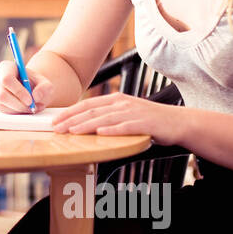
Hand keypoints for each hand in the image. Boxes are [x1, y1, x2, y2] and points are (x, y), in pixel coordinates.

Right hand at [0, 60, 54, 113]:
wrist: (27, 88)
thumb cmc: (34, 83)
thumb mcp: (43, 81)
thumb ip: (45, 87)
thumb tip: (36, 97)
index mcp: (6, 67)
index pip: (7, 79)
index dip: (18, 91)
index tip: (30, 100)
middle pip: (2, 94)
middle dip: (19, 104)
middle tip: (32, 108)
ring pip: (1, 104)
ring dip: (18, 109)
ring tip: (31, 108)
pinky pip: (2, 110)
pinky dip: (15, 112)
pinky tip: (24, 108)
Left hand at [50, 92, 188, 143]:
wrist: (178, 122)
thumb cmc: (150, 120)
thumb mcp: (126, 113)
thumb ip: (108, 115)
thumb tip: (86, 123)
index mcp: (116, 99)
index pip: (87, 104)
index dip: (70, 112)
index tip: (55, 120)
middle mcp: (122, 103)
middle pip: (92, 111)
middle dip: (71, 120)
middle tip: (56, 128)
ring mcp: (133, 112)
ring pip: (105, 119)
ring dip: (86, 125)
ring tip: (72, 132)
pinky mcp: (144, 124)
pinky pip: (126, 127)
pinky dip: (112, 130)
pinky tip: (101, 134)